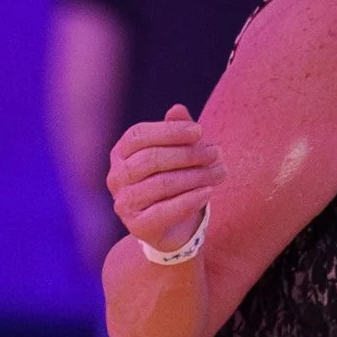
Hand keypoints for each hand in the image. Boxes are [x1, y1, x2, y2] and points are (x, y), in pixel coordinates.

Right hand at [109, 106, 225, 261]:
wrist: (175, 226)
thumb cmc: (175, 181)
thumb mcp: (178, 154)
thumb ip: (177, 132)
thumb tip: (178, 109)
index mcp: (121, 153)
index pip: (139, 135)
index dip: (170, 131)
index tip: (199, 131)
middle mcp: (116, 177)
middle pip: (151, 159)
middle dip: (188, 154)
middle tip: (216, 153)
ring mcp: (124, 203)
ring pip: (161, 184)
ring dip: (196, 176)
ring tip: (221, 172)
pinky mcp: (137, 226)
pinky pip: (165, 210)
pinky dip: (190, 199)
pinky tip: (209, 191)